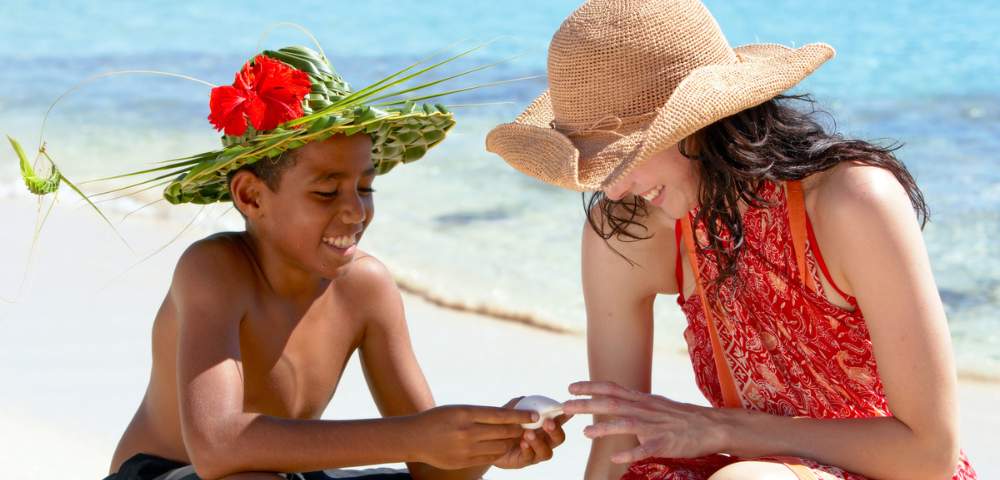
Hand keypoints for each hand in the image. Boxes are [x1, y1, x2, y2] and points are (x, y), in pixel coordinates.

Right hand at [410, 404, 536, 469]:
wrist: (414, 438)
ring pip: (499, 446)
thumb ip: (481, 414)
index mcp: (466, 413)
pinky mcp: (464, 462)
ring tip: (516, 437)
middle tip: (529, 427)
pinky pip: (489, 457)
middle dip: (519, 430)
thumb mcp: (458, 410)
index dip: (520, 416)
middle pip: (503, 432)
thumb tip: (507, 417)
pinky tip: (501, 447)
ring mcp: (466, 449)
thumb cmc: (438, 419)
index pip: (501, 415)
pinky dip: (499, 452)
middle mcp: (467, 431)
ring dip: (511, 442)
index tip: (534, 415)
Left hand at [492, 398, 573, 468]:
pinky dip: (528, 449)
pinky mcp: (525, 460)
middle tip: (548, 422)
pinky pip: (530, 457)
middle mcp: (544, 439)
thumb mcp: (511, 410)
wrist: (488, 440)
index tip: (567, 410)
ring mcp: (535, 451)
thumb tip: (532, 400)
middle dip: (556, 430)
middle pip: (559, 438)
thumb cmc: (504, 423)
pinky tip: (522, 442)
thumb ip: (521, 404)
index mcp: (544, 425)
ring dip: (539, 442)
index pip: (559, 420)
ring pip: (547, 451)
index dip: (565, 416)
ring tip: (529, 433)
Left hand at [563, 381, 726, 463]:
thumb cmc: (681, 417)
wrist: (711, 426)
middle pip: (612, 403)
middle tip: (565, 406)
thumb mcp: (654, 405)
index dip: (590, 387)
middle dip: (587, 404)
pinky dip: (631, 452)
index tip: (570, 387)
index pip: (612, 388)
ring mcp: (655, 426)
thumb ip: (633, 404)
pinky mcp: (666, 443)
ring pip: (627, 424)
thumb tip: (612, 403)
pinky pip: (646, 448)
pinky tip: (616, 456)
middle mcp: (645, 409)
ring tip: (586, 432)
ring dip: (605, 427)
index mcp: (642, 399)